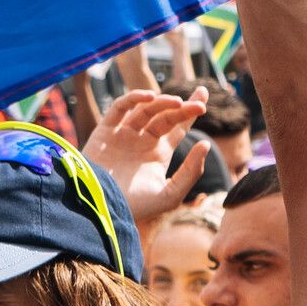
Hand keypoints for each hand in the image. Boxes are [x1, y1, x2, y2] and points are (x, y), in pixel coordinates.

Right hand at [81, 89, 209, 226]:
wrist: (101, 209)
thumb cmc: (136, 207)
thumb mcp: (170, 194)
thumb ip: (190, 172)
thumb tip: (205, 144)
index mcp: (159, 153)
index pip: (178, 127)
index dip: (190, 111)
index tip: (204, 96)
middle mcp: (143, 141)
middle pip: (166, 116)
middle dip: (183, 108)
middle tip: (199, 106)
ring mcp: (124, 134)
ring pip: (146, 109)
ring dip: (162, 102)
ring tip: (177, 103)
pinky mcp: (106, 130)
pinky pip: (119, 107)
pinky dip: (133, 98)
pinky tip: (150, 97)